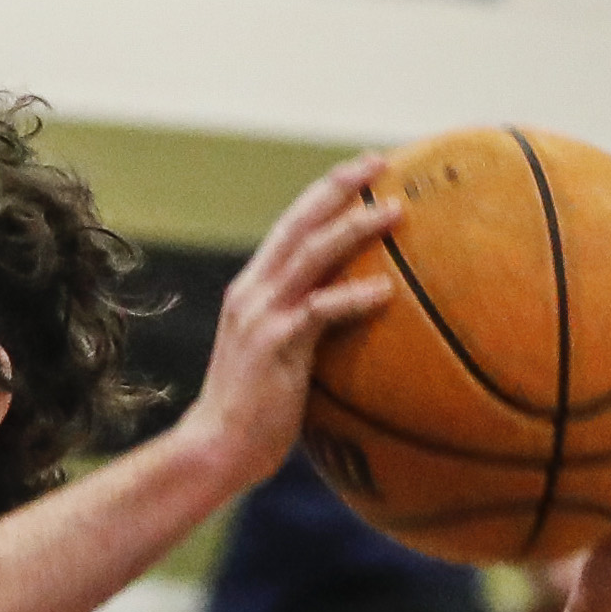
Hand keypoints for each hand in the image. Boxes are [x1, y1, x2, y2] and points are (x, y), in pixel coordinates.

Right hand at [174, 153, 400, 491]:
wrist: (215, 448)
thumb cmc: (255, 414)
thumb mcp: (280, 358)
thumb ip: (308, 330)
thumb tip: (356, 324)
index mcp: (252, 289)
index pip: (291, 226)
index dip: (326, 193)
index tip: (364, 170)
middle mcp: (252, 291)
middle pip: (299, 222)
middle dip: (340, 186)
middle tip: (381, 163)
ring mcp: (260, 315)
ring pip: (311, 253)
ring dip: (355, 227)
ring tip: (395, 211)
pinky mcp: (272, 344)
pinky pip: (319, 310)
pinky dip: (353, 296)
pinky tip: (385, 291)